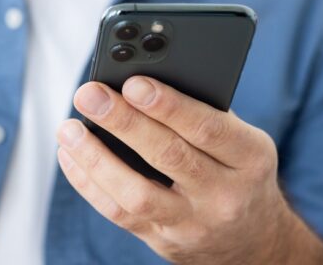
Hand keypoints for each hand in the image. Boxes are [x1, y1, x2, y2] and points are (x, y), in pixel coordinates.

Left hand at [57, 76, 322, 263]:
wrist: (254, 241)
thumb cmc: (237, 171)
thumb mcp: (242, 141)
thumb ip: (202, 112)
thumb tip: (139, 80)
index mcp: (249, 157)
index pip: (207, 128)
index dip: (168, 106)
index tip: (133, 83)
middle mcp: (223, 195)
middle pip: (168, 156)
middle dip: (123, 122)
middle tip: (89, 95)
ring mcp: (191, 223)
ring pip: (137, 193)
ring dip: (96, 158)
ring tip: (68, 129)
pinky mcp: (162, 240)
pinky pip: (118, 213)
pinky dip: (88, 183)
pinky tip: (70, 155)